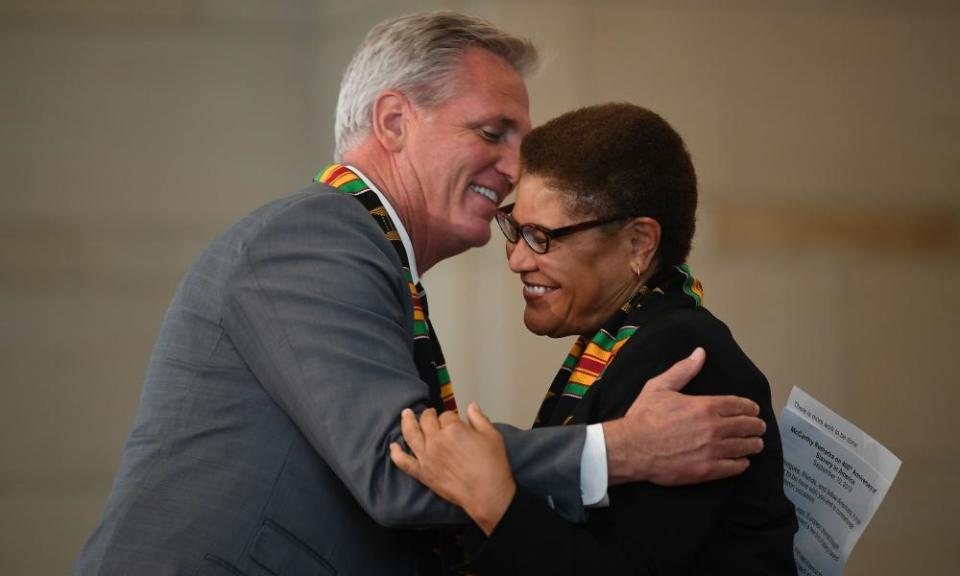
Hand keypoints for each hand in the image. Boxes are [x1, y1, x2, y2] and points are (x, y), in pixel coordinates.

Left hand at [390, 402, 515, 534]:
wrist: (487, 494)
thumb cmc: (492, 466)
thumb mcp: (492, 436)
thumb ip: (479, 418)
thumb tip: (472, 406)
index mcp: (454, 429)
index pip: (447, 416)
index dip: (451, 417)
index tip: (455, 421)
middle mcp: (436, 440)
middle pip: (427, 421)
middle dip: (429, 415)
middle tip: (430, 414)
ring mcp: (427, 457)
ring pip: (411, 434)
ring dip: (407, 422)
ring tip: (405, 415)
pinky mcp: (422, 473)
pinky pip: (404, 462)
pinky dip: (396, 454)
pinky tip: (393, 446)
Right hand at [604, 347, 765, 484]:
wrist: (631, 448)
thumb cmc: (643, 417)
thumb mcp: (659, 387)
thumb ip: (683, 370)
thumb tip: (699, 353)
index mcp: (705, 406)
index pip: (739, 405)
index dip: (750, 407)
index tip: (754, 410)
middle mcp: (714, 428)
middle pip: (747, 426)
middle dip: (756, 426)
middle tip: (759, 427)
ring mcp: (712, 450)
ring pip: (744, 447)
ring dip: (753, 444)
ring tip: (755, 444)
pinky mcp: (707, 470)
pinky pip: (734, 467)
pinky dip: (742, 463)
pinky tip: (742, 461)